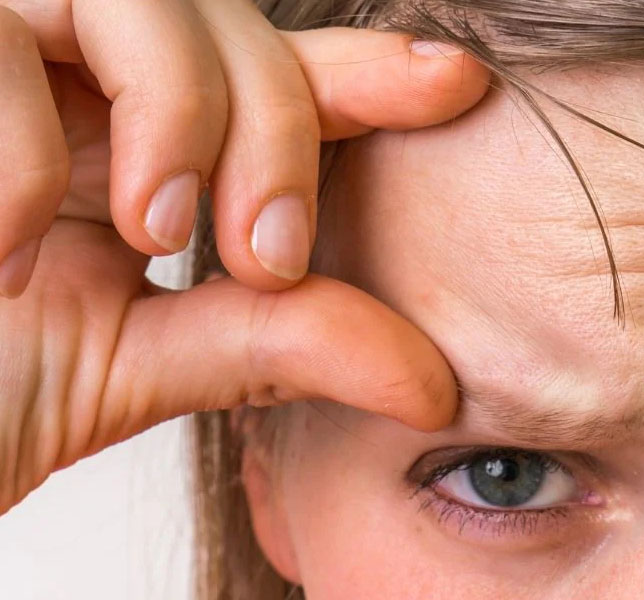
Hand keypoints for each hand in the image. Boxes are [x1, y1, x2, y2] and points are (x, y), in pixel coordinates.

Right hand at [0, 1, 486, 513]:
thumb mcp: (134, 367)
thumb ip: (278, 346)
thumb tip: (434, 382)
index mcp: (133, 149)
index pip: (270, 81)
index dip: (364, 73)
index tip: (459, 83)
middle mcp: (70, 86)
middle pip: (227, 25)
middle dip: (278, 126)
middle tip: (267, 255)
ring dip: (179, 112)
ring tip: (160, 233)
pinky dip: (20, 152)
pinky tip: (4, 248)